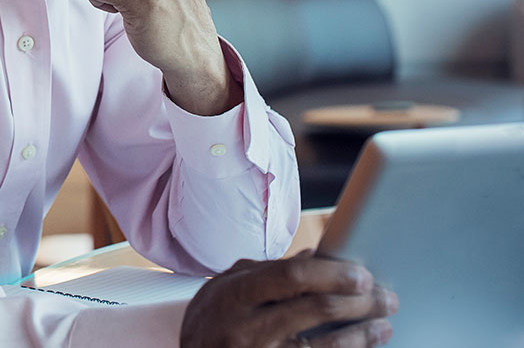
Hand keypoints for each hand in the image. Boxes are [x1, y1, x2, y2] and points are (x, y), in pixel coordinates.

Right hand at [181, 253, 396, 347]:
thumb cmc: (210, 324)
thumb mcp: (225, 290)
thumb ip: (267, 272)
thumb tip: (315, 256)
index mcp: (233, 294)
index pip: (291, 276)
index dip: (332, 274)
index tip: (362, 275)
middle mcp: (245, 326)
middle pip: (315, 308)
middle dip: (359, 302)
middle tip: (386, 298)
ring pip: (324, 346)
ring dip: (361, 335)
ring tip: (383, 326)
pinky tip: (361, 347)